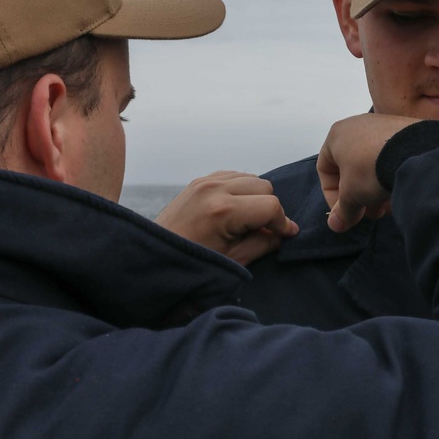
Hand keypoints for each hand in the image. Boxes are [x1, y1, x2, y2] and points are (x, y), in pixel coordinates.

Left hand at [155, 171, 297, 265]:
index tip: (285, 235)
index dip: (282, 222)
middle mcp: (215, 189)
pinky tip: (235, 208)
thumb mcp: (234, 259)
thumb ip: (264, 243)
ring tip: (248, 219)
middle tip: (264, 229)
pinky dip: (241, 189)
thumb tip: (285, 232)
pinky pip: (233, 175)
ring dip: (256, 197)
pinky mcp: (199, 180)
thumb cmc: (192, 263)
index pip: (271, 206)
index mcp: (223, 211)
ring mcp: (205, 181)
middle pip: (264, 186)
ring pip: (250, 178)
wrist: (153, 256)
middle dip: (269, 208)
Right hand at [316, 114, 420, 231]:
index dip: (332, 197)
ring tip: (387, 206)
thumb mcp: (352, 195)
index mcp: (336, 135)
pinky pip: (390, 155)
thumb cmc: (371, 170)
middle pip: (351, 169)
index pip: (325, 170)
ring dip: (375, 189)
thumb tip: (335, 225)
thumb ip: (342, 211)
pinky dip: (390, 174)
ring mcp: (382, 124)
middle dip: (358, 196)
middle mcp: (357, 125)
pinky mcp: (404, 129)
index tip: (346, 214)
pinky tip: (399, 190)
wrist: (413, 152)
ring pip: (371, 164)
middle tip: (370, 213)